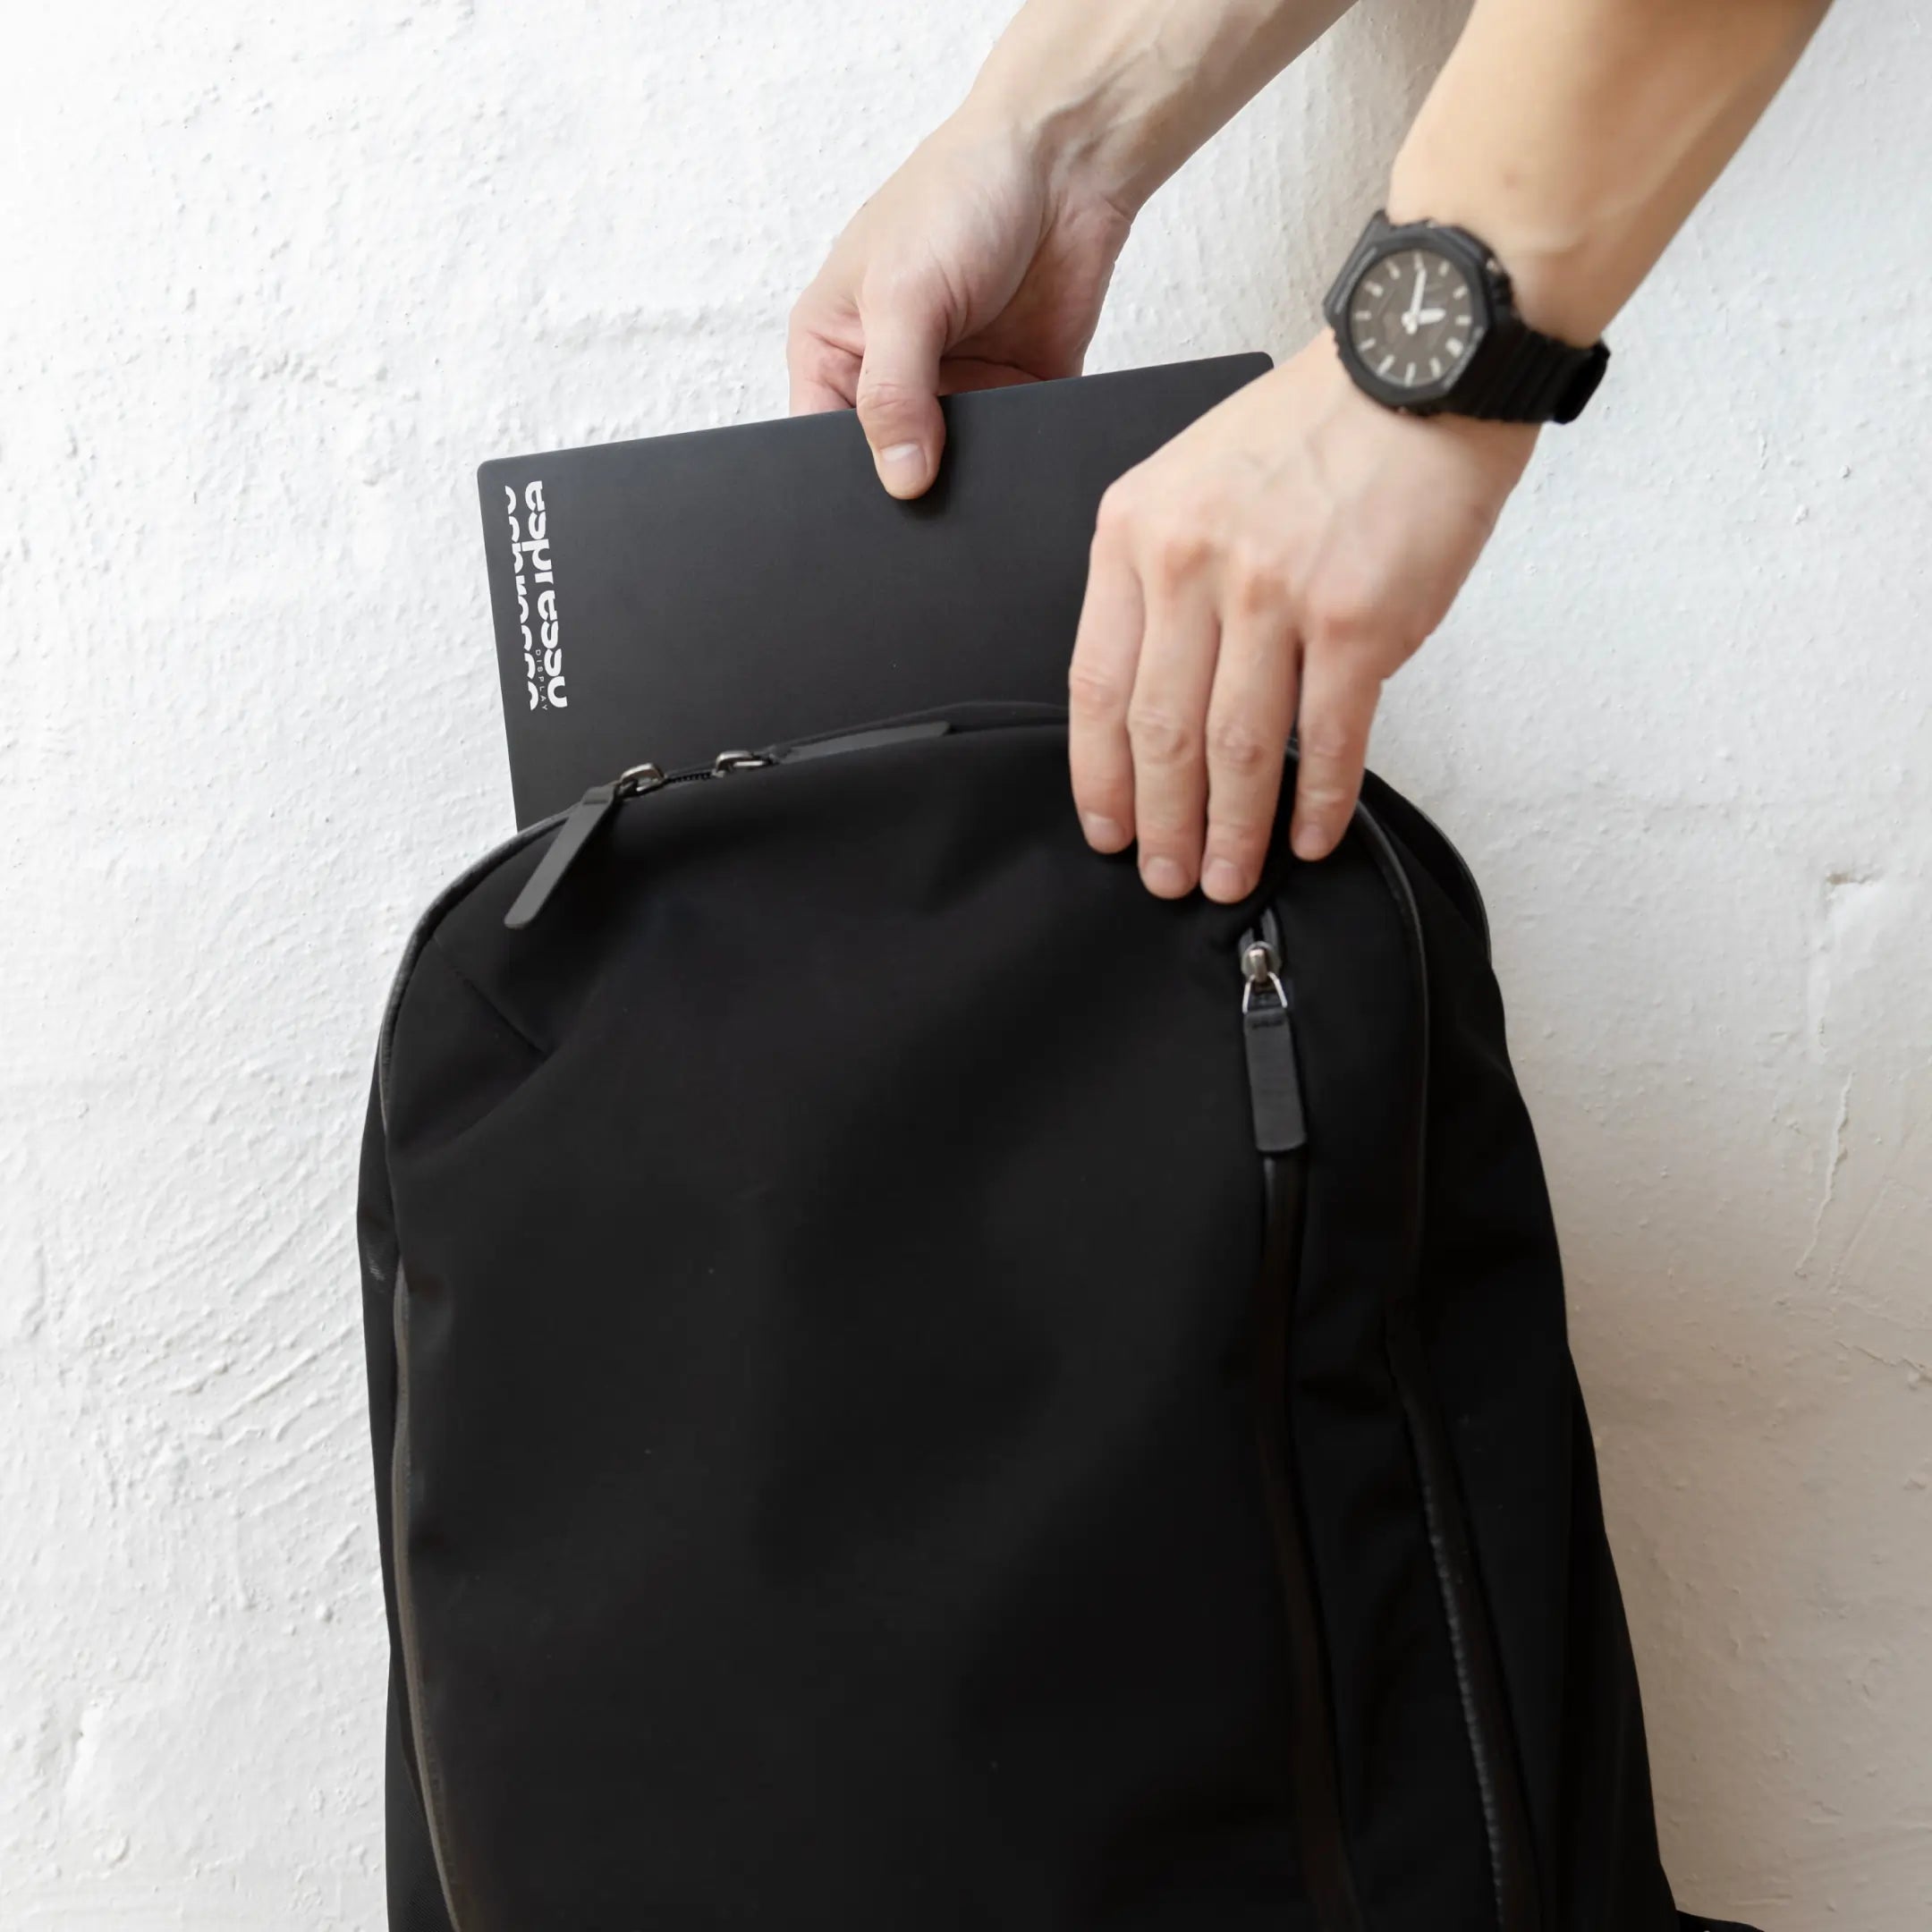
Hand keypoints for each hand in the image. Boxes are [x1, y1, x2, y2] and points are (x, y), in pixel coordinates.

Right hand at [788, 112, 1132, 497]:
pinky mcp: (1016, 393)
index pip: (819, 441)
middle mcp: (890, 374)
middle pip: (887, 463)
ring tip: (980, 475)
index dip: (842, 478)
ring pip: (954, 469)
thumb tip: (899, 481)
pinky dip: (1021, 457)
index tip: (878, 503)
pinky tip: (1026, 455)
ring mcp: (956, 388)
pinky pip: (1014, 449)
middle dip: (909, 485)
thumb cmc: (961, 194)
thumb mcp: (905, 294)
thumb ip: (893, 393)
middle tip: (931, 497)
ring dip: (970, 477)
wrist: (1065, 162)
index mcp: (835, 347)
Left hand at [1067, 334, 1536, 896]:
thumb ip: (1158, 578)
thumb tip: (1154, 700)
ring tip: (1230, 876)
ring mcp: (1276, 595)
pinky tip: (1310, 837)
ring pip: (1237, 749)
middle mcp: (1194, 565)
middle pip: (1160, 733)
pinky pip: (1328, 739)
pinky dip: (1318, 802)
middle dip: (1161, 824)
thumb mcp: (1188, 479)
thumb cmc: (1309, 428)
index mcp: (1135, 532)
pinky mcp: (1358, 620)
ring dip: (1233, 830)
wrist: (1417, 367)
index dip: (1100, 777)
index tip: (1108, 828)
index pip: (1095, 685)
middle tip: (1166, 877)